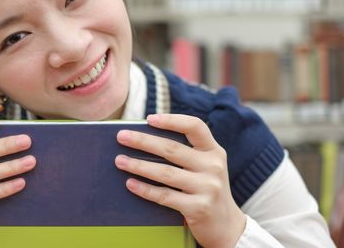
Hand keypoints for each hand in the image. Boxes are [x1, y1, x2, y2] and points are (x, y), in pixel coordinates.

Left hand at [115, 114, 245, 247]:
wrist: (227, 225)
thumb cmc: (206, 189)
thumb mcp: (205, 166)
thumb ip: (185, 153)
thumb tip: (143, 139)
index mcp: (213, 151)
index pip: (195, 127)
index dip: (172, 120)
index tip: (149, 119)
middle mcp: (213, 166)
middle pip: (172, 149)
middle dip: (143, 141)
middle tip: (121, 136)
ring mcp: (207, 188)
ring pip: (165, 173)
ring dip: (138, 165)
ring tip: (119, 160)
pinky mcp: (198, 208)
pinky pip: (165, 196)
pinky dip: (145, 189)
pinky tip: (130, 183)